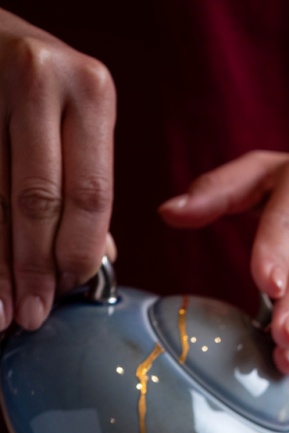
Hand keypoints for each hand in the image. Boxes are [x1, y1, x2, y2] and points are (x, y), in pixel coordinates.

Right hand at [0, 9, 115, 329]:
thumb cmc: (36, 85)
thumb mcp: (76, 118)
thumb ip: (86, 187)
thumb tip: (102, 263)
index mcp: (90, 92)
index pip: (90, 193)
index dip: (79, 252)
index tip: (70, 294)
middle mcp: (40, 82)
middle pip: (38, 200)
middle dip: (34, 268)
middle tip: (32, 317)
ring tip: (2, 312)